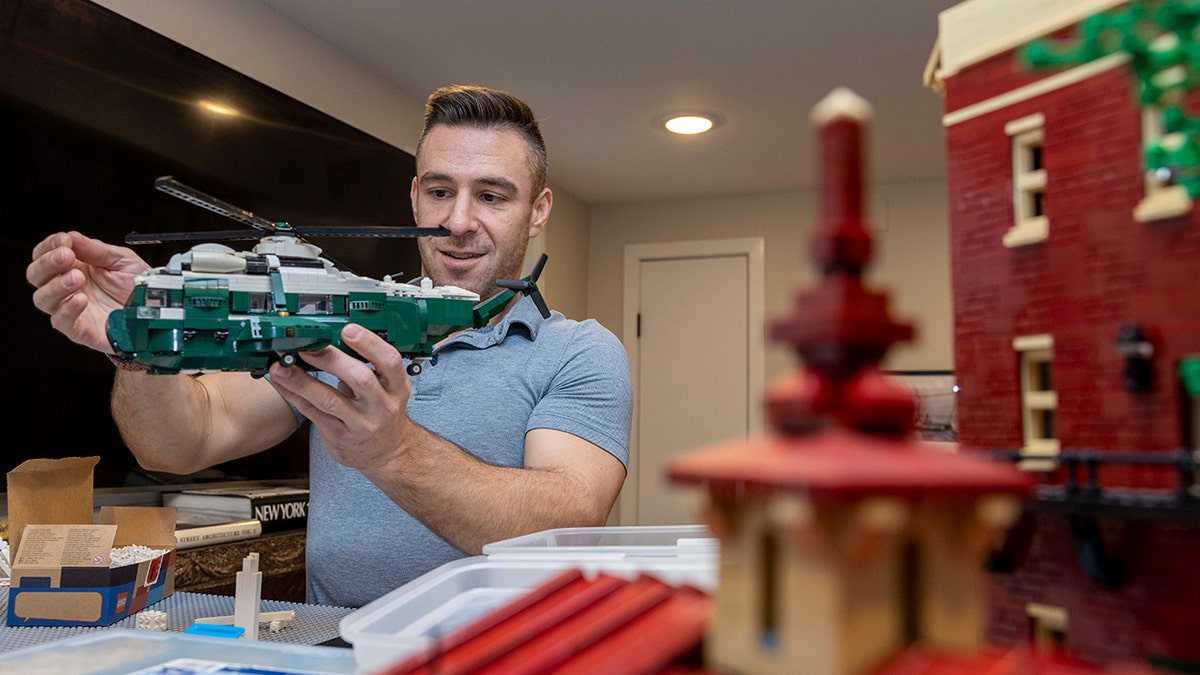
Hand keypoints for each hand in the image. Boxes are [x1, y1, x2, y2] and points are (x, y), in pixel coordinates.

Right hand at [27, 231, 148, 352]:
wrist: (154, 312)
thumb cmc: (136, 287)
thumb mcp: (123, 261)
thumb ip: (97, 250)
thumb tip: (72, 237)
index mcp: (73, 267)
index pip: (44, 255)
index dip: (48, 246)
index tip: (63, 240)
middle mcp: (67, 288)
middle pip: (36, 275)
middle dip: (47, 263)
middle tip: (66, 256)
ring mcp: (71, 309)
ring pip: (42, 299)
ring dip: (56, 286)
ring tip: (77, 278)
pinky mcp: (80, 330)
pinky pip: (61, 321)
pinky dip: (67, 309)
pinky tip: (80, 299)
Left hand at [268, 324, 415, 471]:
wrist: (387, 452)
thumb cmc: (381, 412)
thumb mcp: (386, 388)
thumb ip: (365, 366)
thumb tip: (330, 340)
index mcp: (397, 386)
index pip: (390, 361)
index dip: (370, 344)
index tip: (348, 330)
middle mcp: (382, 405)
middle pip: (360, 379)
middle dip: (331, 360)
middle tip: (308, 347)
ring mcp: (361, 424)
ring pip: (330, 400)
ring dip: (302, 381)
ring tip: (282, 367)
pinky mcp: (340, 436)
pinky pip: (313, 413)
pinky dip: (294, 396)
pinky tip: (281, 384)